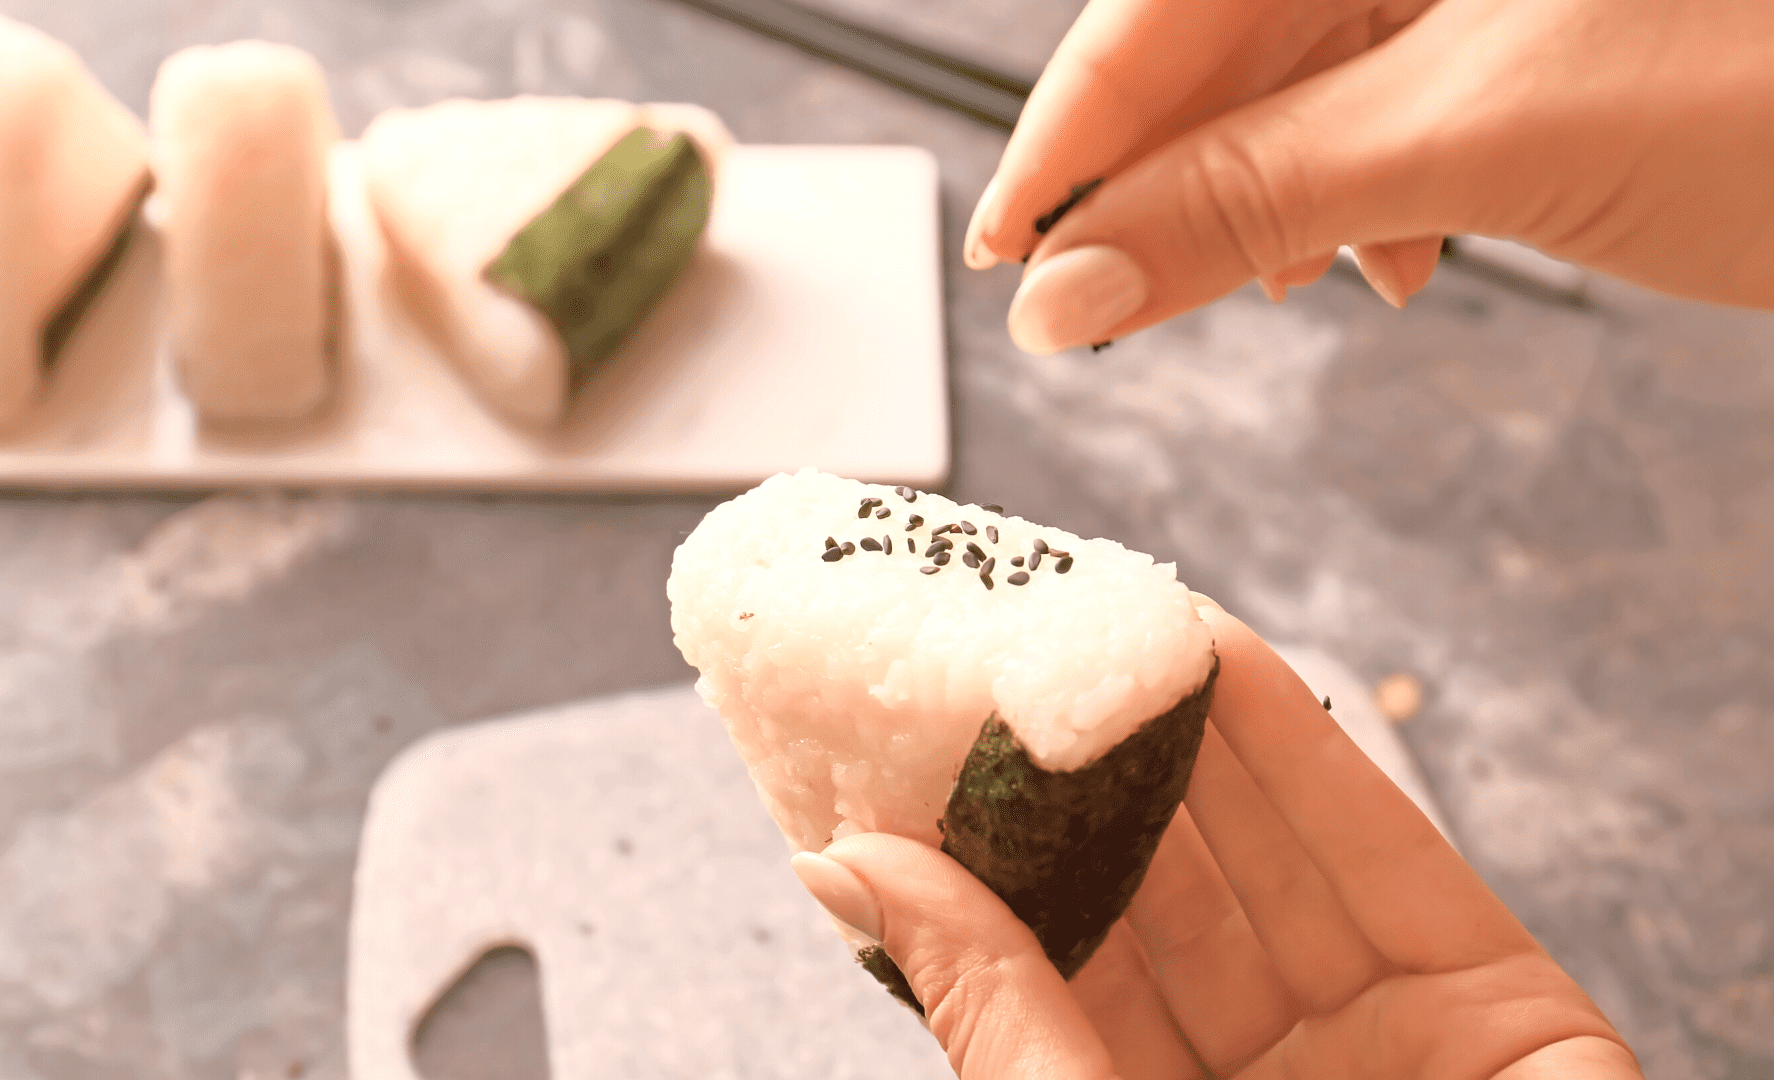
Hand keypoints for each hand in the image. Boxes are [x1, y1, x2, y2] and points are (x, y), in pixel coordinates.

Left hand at [793, 602, 1643, 1077]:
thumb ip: (981, 1002)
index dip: (989, 835)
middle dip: (1090, 760)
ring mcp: (1381, 1044)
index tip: (924, 726)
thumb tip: (842, 865)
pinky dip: (1305, 752)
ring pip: (1268, 849)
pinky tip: (1218, 664)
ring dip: (1187, 729)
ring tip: (1096, 616)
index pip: (1047, 953)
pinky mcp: (1501, 1013)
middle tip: (1009, 635)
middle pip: (1161, 886)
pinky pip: (1390, 856)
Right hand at [966, 0, 1773, 353]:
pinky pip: (1390, 103)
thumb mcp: (1486, 137)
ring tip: (1264, 289)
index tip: (1005, 251)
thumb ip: (1254, 199)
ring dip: (1267, 198)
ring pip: (1302, 80)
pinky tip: (1394, 262)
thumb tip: (1067, 285)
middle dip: (1169, 177)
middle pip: (1224, 38)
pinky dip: (1365, 196)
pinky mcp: (1529, 32)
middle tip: (1104, 301)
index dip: (1074, 128)